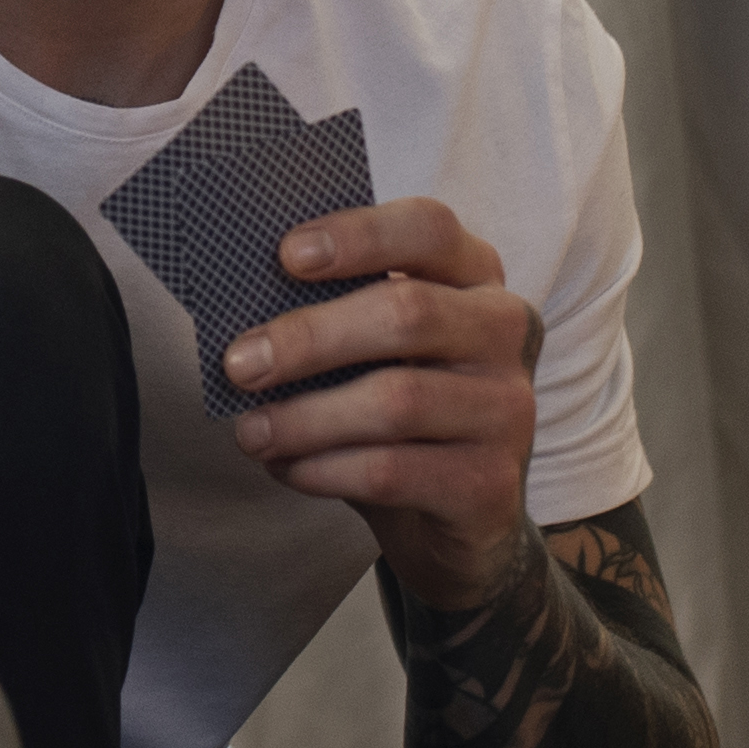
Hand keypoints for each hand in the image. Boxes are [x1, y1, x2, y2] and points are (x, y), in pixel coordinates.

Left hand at [225, 198, 545, 604]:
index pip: (429, 230)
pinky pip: (393, 471)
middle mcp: (504, 332)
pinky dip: (325, 470)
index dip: (359, 235)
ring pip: (397, 401)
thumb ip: (335, 314)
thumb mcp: (378, 348)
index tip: (286, 255)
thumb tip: (244, 312)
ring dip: (305, 418)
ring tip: (251, 432)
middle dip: (310, 337)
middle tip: (240, 363)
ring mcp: (508, 409)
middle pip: (408, 314)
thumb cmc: (400, 411)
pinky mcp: (490, 483)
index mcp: (474, 277)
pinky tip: (290, 469)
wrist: (455, 518)